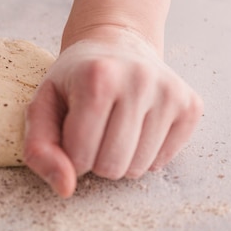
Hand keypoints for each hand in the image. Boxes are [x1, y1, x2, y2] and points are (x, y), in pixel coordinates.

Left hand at [24, 27, 202, 196]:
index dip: (69, 154)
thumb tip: (66, 188)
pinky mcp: (191, 105)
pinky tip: (137, 125)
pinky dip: (145, 154)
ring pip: (138, 169)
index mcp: (97, 77)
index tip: (70, 132)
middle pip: (111, 167)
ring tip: (113, 127)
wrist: (116, 42)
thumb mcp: (43, 104)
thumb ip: (39, 148)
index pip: (79, 156)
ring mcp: (170, 92)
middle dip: (95, 160)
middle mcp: (139, 80)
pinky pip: (163, 161)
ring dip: (120, 159)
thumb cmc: (74, 78)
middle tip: (93, 131)